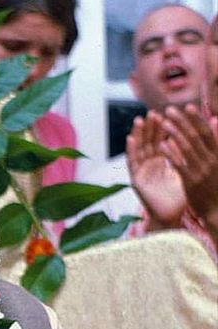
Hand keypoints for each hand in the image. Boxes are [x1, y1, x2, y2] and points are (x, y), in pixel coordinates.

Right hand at [126, 111, 185, 228]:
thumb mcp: (186, 169)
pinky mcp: (136, 180)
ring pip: (138, 149)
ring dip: (138, 134)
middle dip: (150, 127)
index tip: (167, 112)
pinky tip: (130, 138)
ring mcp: (141, 171)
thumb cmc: (180, 196)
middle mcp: (150, 164)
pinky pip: (132, 163)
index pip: (161, 139)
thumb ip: (188, 154)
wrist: (172, 216)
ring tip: (139, 120)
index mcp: (161, 161)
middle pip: (149, 141)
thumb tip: (198, 138)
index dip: (163, 126)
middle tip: (153, 112)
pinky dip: (130, 150)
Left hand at [160, 105, 217, 236]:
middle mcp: (210, 160)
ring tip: (162, 122)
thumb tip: (215, 120)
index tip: (187, 106)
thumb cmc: (216, 186)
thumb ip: (216, 143)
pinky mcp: (191, 182)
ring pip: (186, 147)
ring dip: (173, 132)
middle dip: (181, 121)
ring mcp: (201, 171)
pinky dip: (171, 152)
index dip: (197, 118)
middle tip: (169, 110)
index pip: (207, 132)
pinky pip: (179, 164)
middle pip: (195, 136)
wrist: (217, 211)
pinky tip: (161, 143)